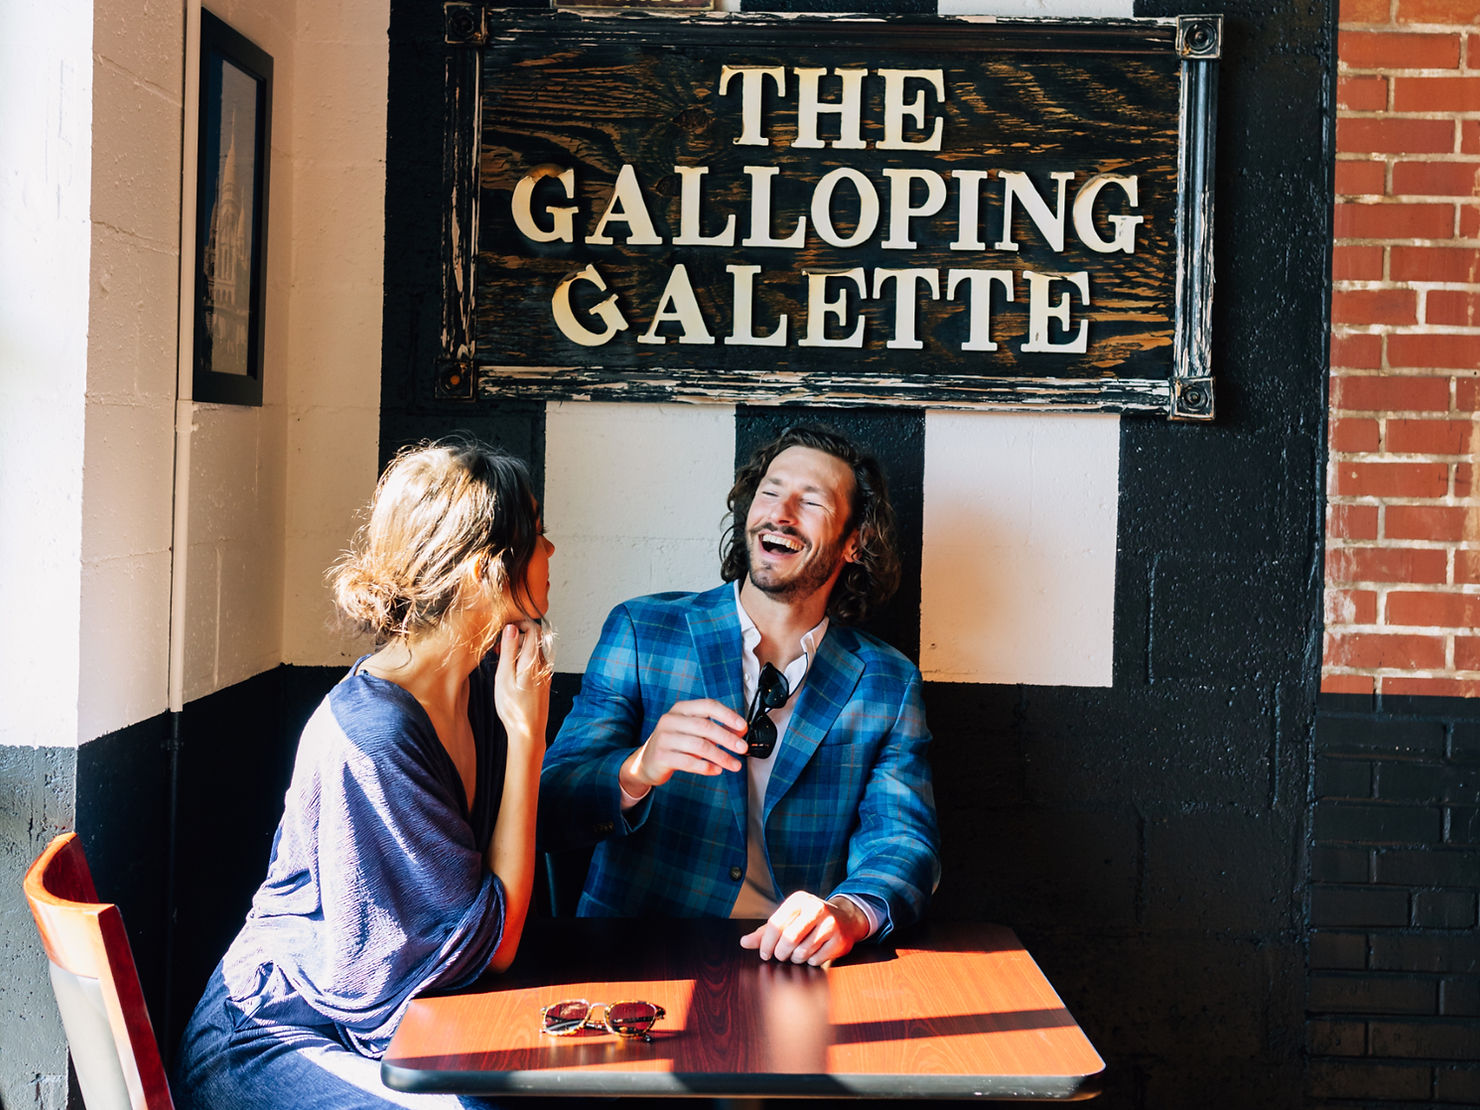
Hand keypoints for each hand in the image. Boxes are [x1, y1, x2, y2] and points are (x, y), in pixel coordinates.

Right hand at [494, 620, 549, 745]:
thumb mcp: (504, 676)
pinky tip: (511, 673)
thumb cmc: (513, 707)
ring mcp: (545, 674)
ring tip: (502, 662)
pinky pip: (535, 664)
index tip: (505, 627)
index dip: (520, 623)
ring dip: (519, 650)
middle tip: (498, 647)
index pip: (533, 629)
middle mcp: (543, 665)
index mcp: (533, 660)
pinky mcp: (544, 683)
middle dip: (517, 637)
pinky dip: (523, 661)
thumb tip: (511, 627)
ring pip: (534, 652)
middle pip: (534, 639)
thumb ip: (508, 650)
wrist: (528, 732)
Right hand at [619, 698, 748, 792]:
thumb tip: (740, 731)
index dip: (728, 715)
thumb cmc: (674, 743)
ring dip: (721, 756)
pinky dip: (705, 767)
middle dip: (727, 738)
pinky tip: (716, 770)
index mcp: (681, 709)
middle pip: (705, 726)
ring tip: (734, 765)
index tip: (743, 727)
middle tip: (742, 748)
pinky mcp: (661, 756)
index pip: (708, 706)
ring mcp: (664, 738)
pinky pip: (688, 762)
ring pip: (699, 746)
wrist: (646, 762)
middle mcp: (671, 720)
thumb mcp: (693, 732)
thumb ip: (715, 728)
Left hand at [739, 891, 869, 966]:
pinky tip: (813, 954)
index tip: (765, 954)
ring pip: (802, 952)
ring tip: (798, 953)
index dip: (766, 944)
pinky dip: (810, 962)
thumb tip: (743, 943)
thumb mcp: (788, 919)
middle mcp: (815, 908)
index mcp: (798, 900)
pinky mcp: (839, 939)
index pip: (775, 924)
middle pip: (788, 939)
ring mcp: (830, 923)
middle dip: (781, 953)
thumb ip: (765, 931)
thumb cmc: (809, 920)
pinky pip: (816, 959)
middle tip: (782, 956)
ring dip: (796, 959)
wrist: (845, 918)